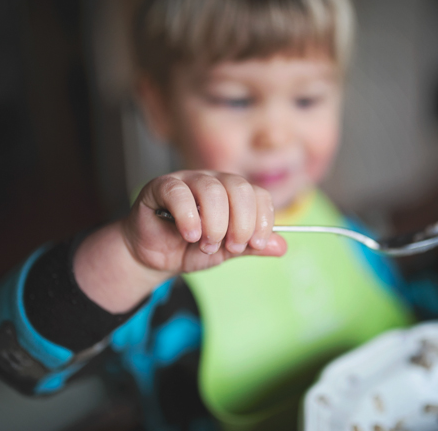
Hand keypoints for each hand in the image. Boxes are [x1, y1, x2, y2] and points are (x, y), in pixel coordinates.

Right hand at [123, 170, 285, 275]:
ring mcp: (187, 180)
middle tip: (232, 246)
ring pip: (212, 190)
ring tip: (206, 245)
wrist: (155, 258)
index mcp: (234, 193)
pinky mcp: (161, 186)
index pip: (259, 194)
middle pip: (239, 188)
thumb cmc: (190, 249)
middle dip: (241, 223)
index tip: (256, 244)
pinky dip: (189, 217)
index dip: (262, 220)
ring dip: (215, 224)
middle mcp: (213, 181)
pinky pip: (179, 193)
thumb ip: (252, 247)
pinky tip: (189, 235)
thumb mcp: (226, 252)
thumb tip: (282, 246)